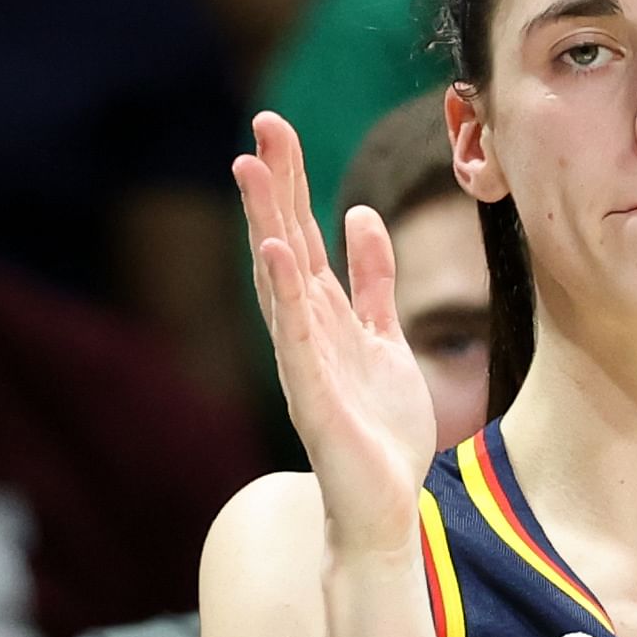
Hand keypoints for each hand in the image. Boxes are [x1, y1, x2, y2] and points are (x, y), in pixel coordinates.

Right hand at [232, 110, 445, 544]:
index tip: (275, 128)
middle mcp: (305, 330)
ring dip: (266, 223)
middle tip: (261, 128)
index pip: (301, 235)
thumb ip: (373, 281)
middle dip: (275, 186)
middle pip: (285, 244)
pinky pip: (295, 335)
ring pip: (280, 280)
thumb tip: (362, 214)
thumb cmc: (379, 430)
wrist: (381, 508)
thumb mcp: (384, 338)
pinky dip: (284, 293)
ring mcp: (304, 360)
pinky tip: (275, 251)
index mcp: (324, 315)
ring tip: (252, 171)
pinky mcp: (313, 395)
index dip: (291, 182)